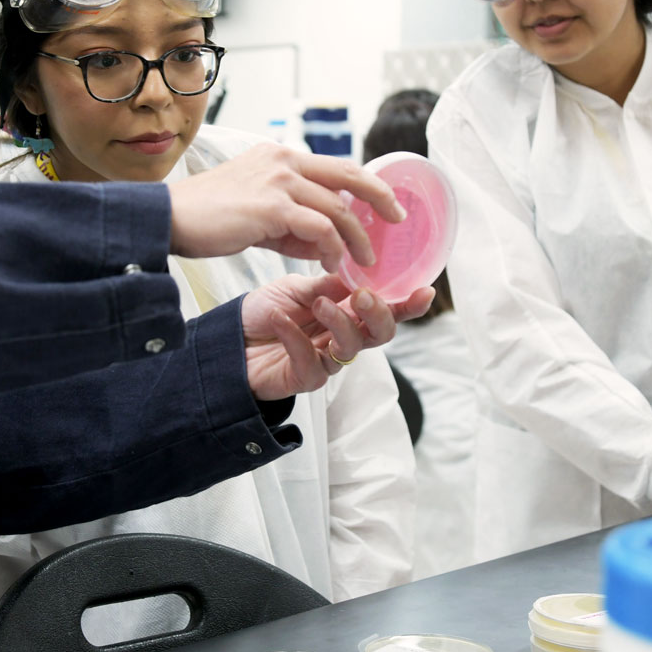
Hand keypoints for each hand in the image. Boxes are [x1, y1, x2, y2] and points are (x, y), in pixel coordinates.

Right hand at [167, 144, 403, 276]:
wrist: (169, 219)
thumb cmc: (209, 219)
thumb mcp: (259, 215)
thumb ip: (293, 223)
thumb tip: (326, 243)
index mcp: (280, 156)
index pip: (335, 167)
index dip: (365, 185)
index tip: (385, 204)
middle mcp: (283, 161)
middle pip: (349, 175)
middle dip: (380, 197)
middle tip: (398, 218)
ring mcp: (278, 181)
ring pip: (337, 207)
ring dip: (356, 238)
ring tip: (363, 262)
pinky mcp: (272, 207)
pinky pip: (319, 227)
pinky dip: (333, 248)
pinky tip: (333, 264)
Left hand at [239, 273, 436, 401]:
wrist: (226, 339)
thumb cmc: (262, 312)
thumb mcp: (294, 288)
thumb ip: (326, 284)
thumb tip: (355, 272)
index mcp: (346, 312)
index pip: (384, 310)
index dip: (407, 305)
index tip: (425, 291)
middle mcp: (342, 337)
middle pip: (379, 334)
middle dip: (378, 314)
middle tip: (361, 296)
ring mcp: (325, 361)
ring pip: (351, 348)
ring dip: (338, 322)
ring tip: (317, 303)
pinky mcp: (305, 378)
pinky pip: (311, 361)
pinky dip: (296, 338)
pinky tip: (280, 321)